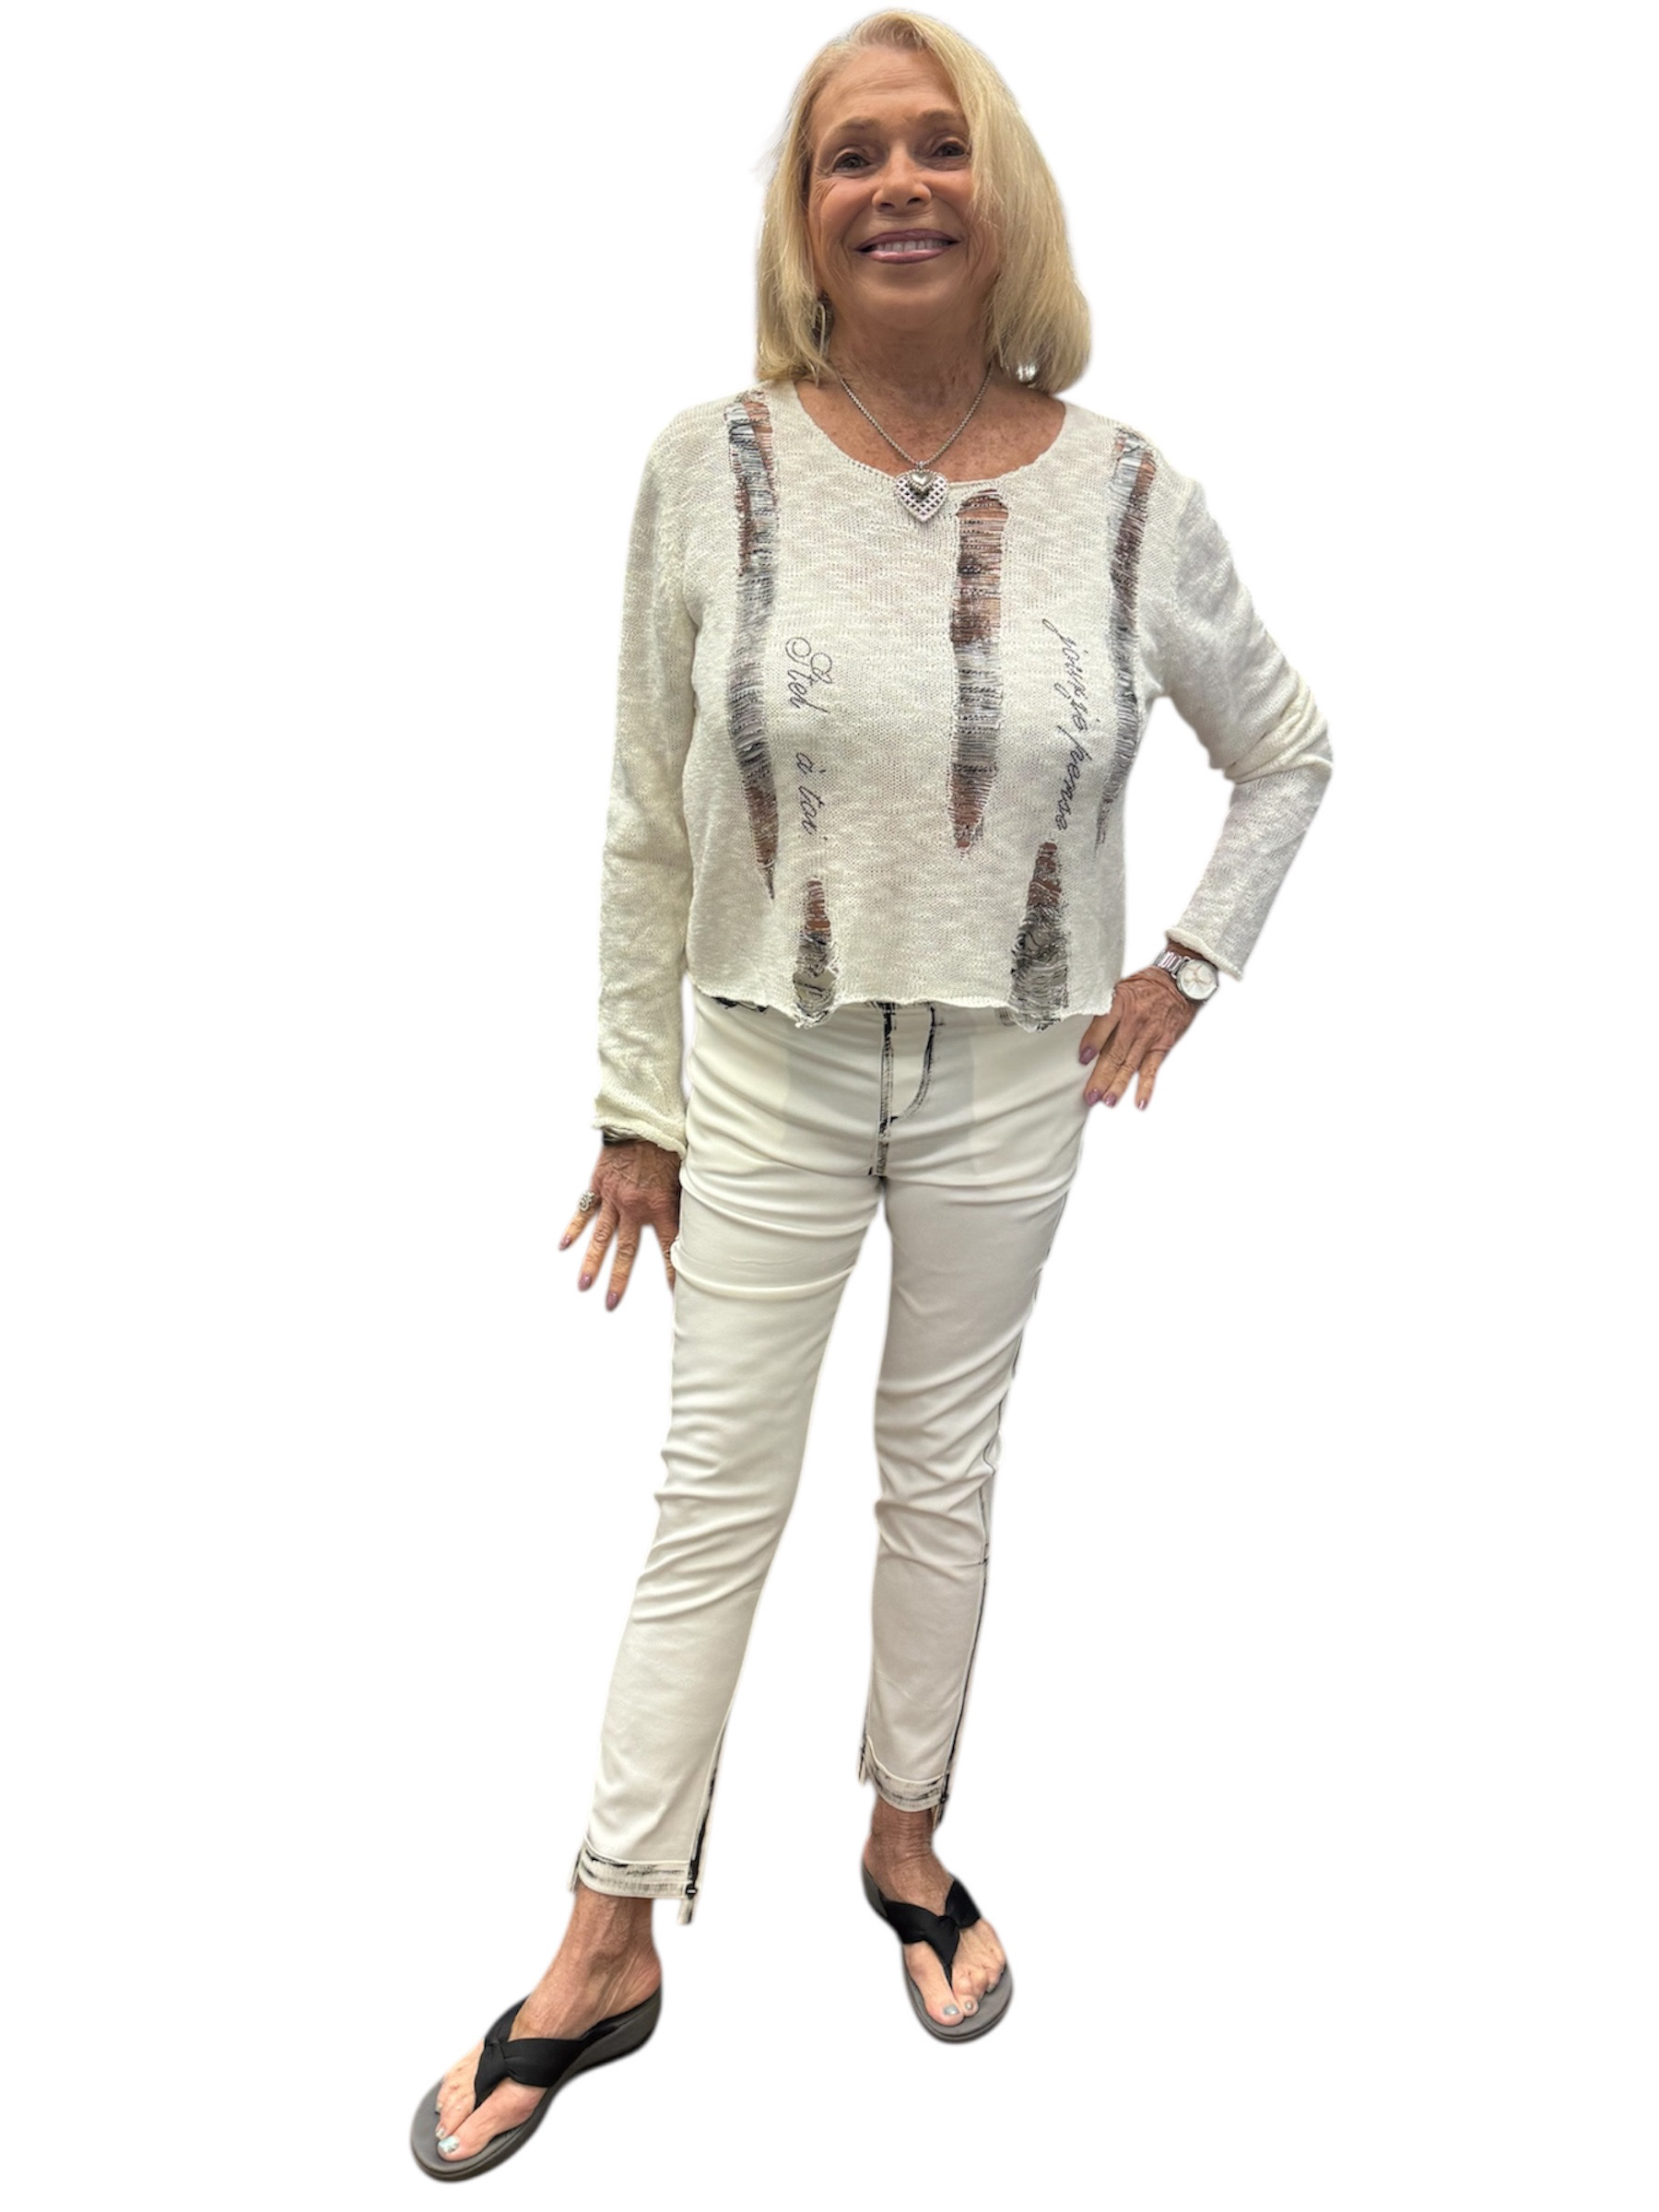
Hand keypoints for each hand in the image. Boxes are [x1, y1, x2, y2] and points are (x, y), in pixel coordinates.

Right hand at [558, 1138, 681, 1309]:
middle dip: (619, 1278)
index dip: (673, 1270)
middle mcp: (634, 1206)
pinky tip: (565, 1244)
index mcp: (659, 1204)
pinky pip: (584, 1211)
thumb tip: (693, 1225)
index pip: (668, 1245)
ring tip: (583, 1284)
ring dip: (591, 1262)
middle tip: (611, 1302)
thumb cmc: (668, 1143)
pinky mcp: (599, 1185)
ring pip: (601, 1237)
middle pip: (626, 1250)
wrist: (642, 1118)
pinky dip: (574, 1227)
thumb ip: (683, 1202)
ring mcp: (613, 1197)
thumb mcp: (685, 1174)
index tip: (675, 1291)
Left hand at [1079, 960, 1201, 1111]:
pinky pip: (1152, 1068)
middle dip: (1101, 1076)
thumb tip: (1082, 1030)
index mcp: (1120, 1003)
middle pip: (1115, 1052)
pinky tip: (1139, 1100)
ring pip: (1130, 1064)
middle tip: (1090, 1094)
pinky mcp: (1162, 1045)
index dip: (1093, 1042)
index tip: (1083, 1058)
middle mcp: (1134, 1021)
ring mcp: (1149, 1036)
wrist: (1180, 982)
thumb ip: (1103, 1008)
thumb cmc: (1147, 985)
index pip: (1104, 1023)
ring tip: (1107, 1101)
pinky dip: (1146, 1086)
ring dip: (1118, 1085)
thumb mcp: (1120, 987)